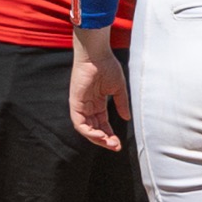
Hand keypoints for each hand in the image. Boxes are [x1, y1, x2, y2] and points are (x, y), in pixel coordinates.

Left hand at [69, 28, 130, 149]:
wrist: (97, 54)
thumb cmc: (107, 66)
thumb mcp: (118, 89)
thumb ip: (121, 104)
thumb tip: (126, 118)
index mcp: (98, 102)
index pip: (102, 124)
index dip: (110, 135)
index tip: (119, 144)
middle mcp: (88, 106)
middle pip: (95, 129)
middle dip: (105, 140)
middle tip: (116, 147)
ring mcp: (80, 105)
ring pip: (86, 129)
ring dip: (97, 139)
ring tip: (109, 143)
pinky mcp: (75, 103)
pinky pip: (79, 123)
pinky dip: (88, 132)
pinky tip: (99, 136)